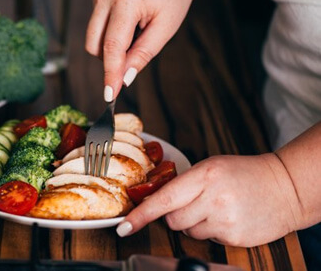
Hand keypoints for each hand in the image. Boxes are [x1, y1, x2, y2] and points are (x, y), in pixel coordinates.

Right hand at [85, 0, 205, 100]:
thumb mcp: (166, 27)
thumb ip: (143, 54)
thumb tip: (124, 78)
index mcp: (125, 1)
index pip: (112, 47)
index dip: (110, 75)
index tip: (109, 96)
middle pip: (95, 45)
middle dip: (111, 61)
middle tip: (135, 60)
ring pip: (93, 38)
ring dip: (112, 47)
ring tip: (138, 34)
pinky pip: (98, 26)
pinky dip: (112, 34)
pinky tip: (131, 25)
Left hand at [116, 153, 302, 246]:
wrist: (283, 187)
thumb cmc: (244, 173)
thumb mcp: (211, 167)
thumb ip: (184, 183)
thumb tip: (156, 202)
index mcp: (204, 175)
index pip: (164, 199)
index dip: (141, 215)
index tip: (123, 227)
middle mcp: (213, 198)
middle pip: (172, 219)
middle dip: (176, 214)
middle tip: (195, 202)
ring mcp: (224, 220)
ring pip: (188, 232)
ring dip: (195, 223)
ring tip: (216, 208)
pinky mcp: (233, 238)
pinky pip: (206, 240)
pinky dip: (211, 231)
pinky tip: (227, 217)